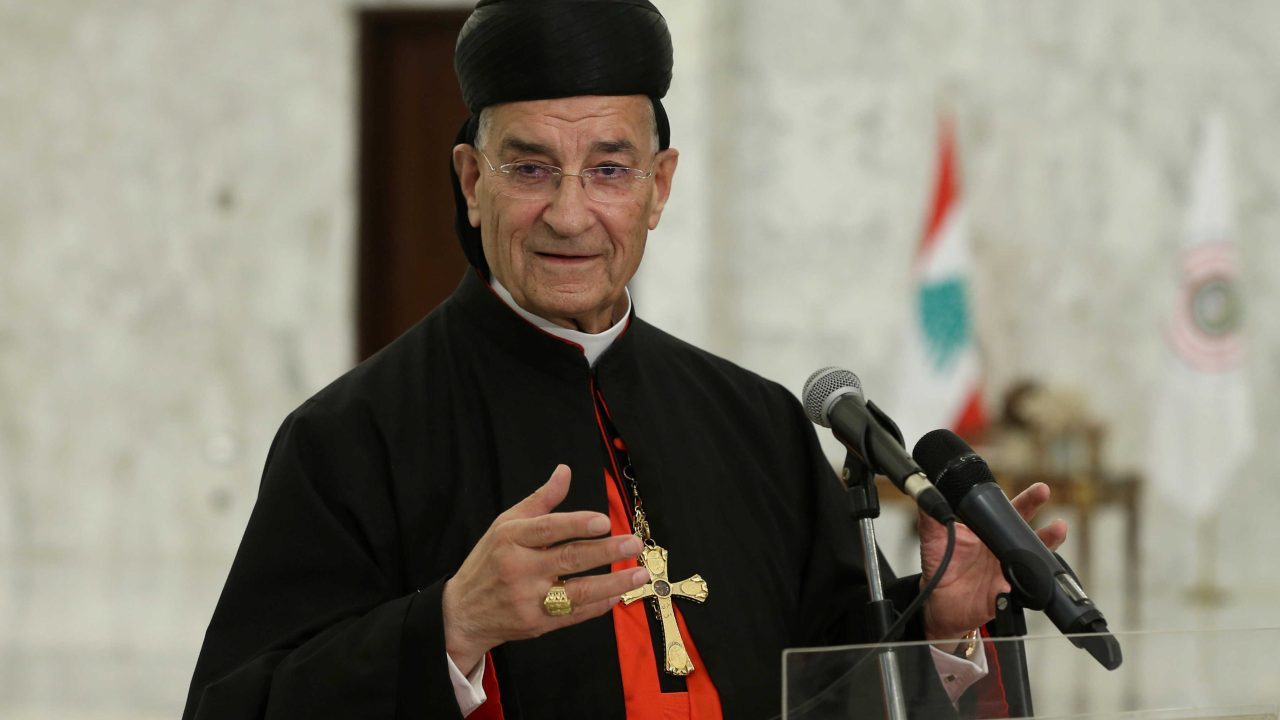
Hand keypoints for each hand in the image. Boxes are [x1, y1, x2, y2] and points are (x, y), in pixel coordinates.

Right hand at [441, 465, 650, 673]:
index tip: (604, 521)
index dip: (577, 524)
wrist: (462, 612)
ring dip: (613, 583)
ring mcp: (528, 599)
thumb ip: (540, 500)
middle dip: (606, 551)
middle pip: (569, 558)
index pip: (549, 529)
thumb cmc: (488, 562)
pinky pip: (574, 615)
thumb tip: (565, 471)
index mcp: (511, 538)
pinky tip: (618, 595)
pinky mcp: (537, 624)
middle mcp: (519, 568)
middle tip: (634, 543)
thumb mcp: (505, 524)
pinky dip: (598, 605)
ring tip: (639, 573)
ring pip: (578, 592)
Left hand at [917, 482, 1067, 647]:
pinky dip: (1028, 582)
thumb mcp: (934, 538)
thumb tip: (925, 490)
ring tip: (1057, 534)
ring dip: (1047, 548)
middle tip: (1059, 520)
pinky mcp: (1007, 593)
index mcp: (989, 532)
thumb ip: (932, 515)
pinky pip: (1023, 589)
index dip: (1027, 501)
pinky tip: (1031, 578)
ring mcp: (1008, 571)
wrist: (938, 602)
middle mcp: (1003, 550)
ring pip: (1035, 561)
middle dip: (1047, 527)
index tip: (1042, 489)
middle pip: (1030, 535)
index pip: (1011, 512)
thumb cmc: (941, 566)